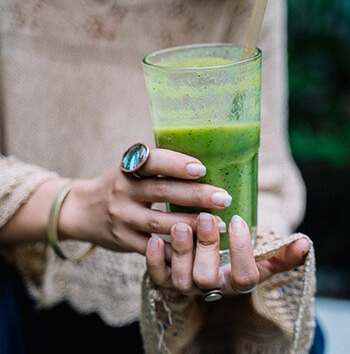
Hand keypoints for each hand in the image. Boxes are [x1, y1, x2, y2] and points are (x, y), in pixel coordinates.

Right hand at [58, 148, 231, 253]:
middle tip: (224, 198)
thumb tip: (205, 167)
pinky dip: (174, 249)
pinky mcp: (123, 240)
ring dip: (191, 224)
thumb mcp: (132, 170)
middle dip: (195, 195)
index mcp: (128, 168)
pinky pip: (151, 247)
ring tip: (219, 224)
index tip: (202, 168)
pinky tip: (197, 249)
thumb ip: (159, 168)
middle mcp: (123, 190)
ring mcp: (121, 217)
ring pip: (159, 222)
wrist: (84, 210)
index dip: (176, 164)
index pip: (152, 161)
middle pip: (161, 192)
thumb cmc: (121, 186)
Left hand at [145, 213, 310, 296]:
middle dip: (207, 248)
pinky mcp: (164, 278)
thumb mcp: (258, 255)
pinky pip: (156, 276)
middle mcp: (210, 287)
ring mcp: (185, 284)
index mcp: (234, 281)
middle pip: (208, 279)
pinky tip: (154, 238)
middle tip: (207, 218)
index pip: (244, 278)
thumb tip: (304, 243)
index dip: (242, 252)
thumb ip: (281, 252)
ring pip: (181, 279)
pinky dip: (153, 260)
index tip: (237, 220)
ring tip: (180, 225)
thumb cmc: (234, 255)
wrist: (205, 262)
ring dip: (180, 252)